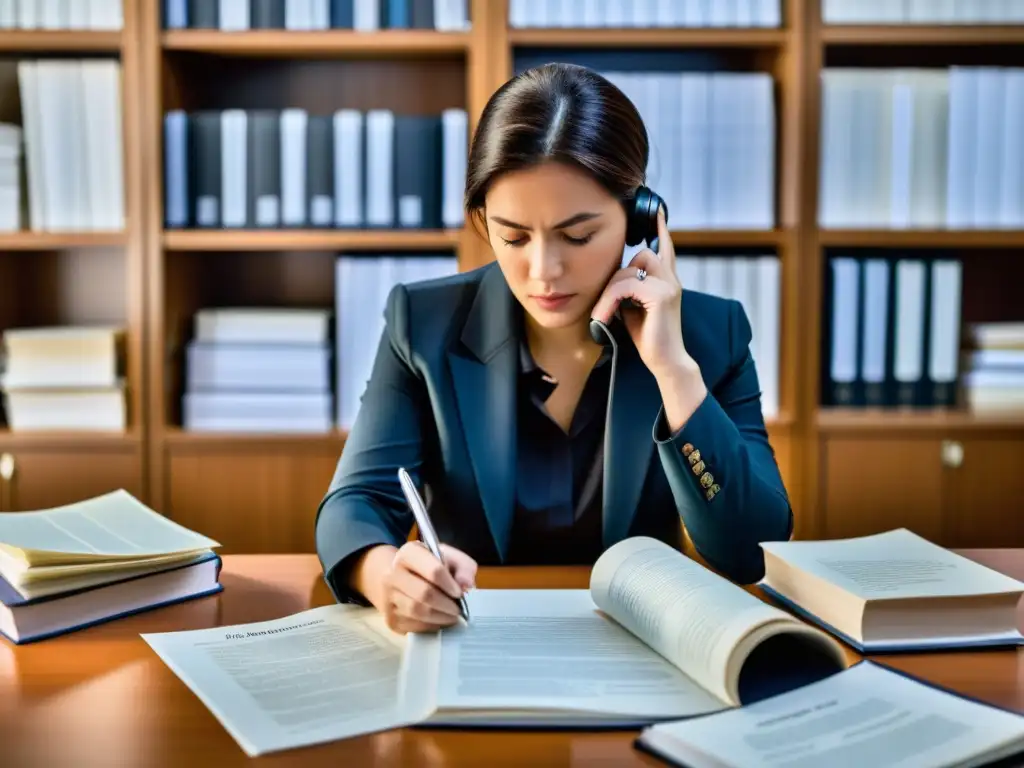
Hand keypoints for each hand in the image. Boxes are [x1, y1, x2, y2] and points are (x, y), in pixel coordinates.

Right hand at [374, 541, 476, 633]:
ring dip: (441, 617)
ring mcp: (388, 598)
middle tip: (459, 609)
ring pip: (418, 612)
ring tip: (452, 616)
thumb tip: (466, 586)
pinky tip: (439, 620)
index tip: (460, 592)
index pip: (433, 570)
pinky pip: (414, 626)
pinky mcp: (391, 619)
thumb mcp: (449, 557)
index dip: (450, 584)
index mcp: (408, 553)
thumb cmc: (428, 566)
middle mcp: (392, 574)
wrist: (396, 578)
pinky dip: (432, 626)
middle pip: (424, 594)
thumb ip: (464, 567)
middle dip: (447, 604)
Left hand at [590, 206, 695, 379]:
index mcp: (667, 281)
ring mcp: (669, 286)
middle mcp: (671, 280)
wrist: (666, 362)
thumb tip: (612, 280)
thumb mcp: (634, 308)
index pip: (665, 248)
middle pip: (642, 255)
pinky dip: (609, 301)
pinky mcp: (661, 296)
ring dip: (609, 292)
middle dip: (618, 276)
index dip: (661, 228)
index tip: (657, 209)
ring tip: (602, 315)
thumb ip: (629, 290)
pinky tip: (604, 318)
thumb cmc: (649, 338)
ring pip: (629, 270)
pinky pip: (625, 286)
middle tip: (607, 304)